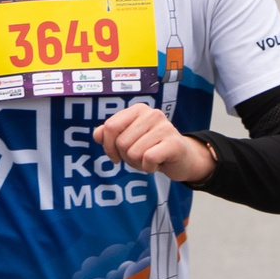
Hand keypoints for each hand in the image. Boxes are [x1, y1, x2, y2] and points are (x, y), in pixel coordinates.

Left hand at [94, 100, 216, 186]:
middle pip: (121, 142)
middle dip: (127, 157)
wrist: (182, 159)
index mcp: (138, 109)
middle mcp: (152, 114)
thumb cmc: (151, 148)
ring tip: (149, 159)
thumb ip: (110, 134)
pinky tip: (157, 164)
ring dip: (138, 164)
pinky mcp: (174, 143)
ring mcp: (165, 127)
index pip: (110, 127)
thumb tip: (97, 134)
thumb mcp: (128, 139)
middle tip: (140, 157)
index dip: (108, 146)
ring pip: (134, 153)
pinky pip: (148, 159)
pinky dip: (149, 168)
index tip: (115, 156)